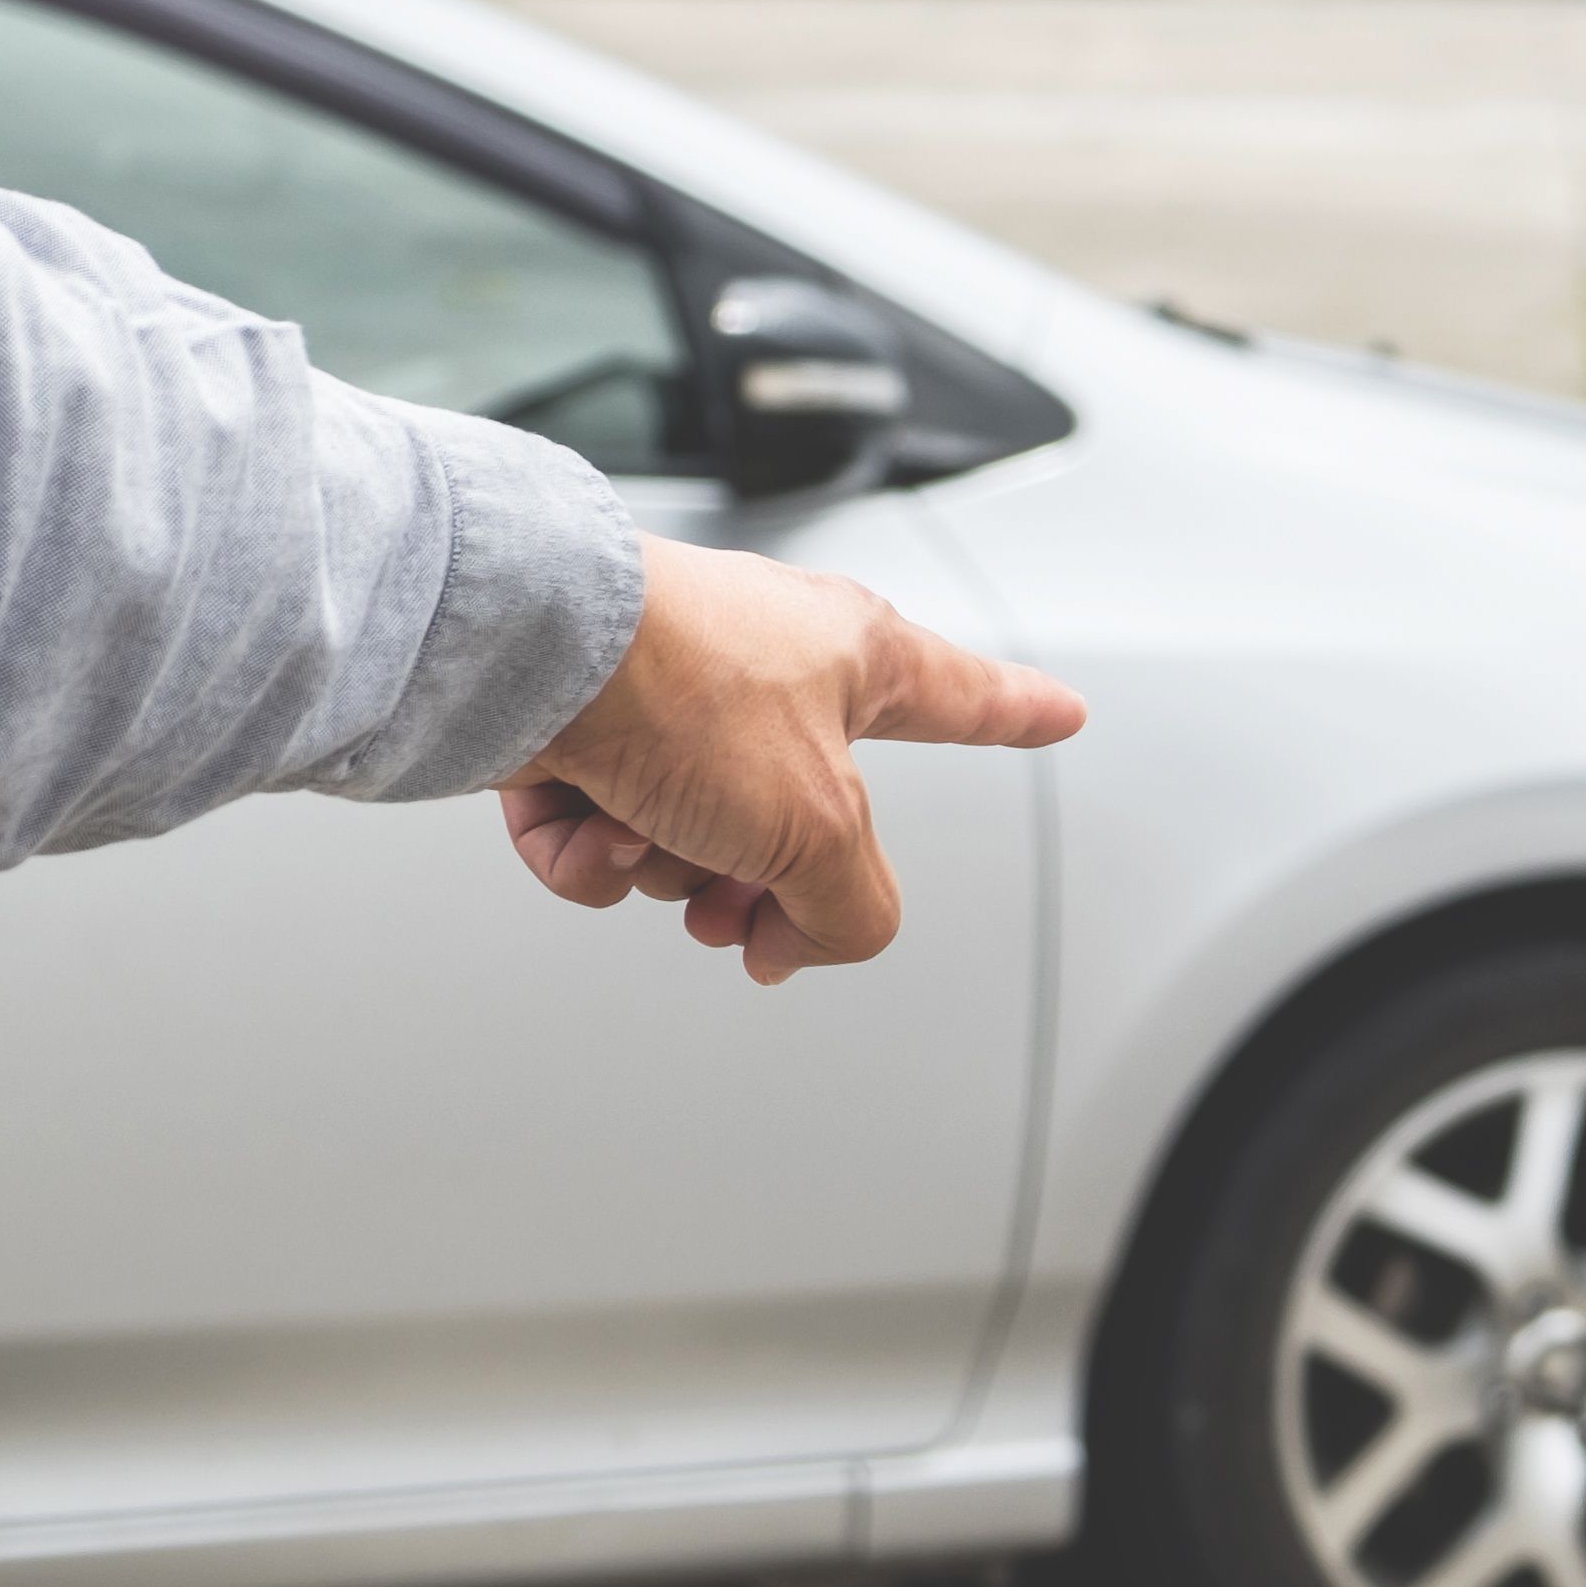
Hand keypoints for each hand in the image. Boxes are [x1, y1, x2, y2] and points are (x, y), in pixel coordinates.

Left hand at [499, 534, 1083, 982]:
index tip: (1060, 712)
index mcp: (854, 658)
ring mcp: (666, 699)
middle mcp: (764, 671)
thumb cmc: (677, 682)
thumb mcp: (818, 826)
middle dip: (756, 883)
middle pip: (798, 823)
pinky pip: (602, 834)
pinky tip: (581, 825)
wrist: (525, 649)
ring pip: (691, 840)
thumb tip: (803, 937)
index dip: (1017, 715)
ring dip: (664, 866)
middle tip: (737, 907)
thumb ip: (852, 907)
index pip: (963, 700)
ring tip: (643, 836)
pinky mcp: (579, 727)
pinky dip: (587, 850)